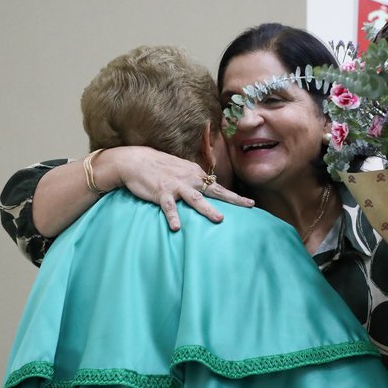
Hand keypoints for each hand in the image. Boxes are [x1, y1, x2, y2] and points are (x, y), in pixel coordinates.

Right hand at [108, 147, 253, 230]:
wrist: (136, 160)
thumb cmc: (160, 166)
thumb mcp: (182, 169)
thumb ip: (196, 179)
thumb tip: (212, 185)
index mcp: (196, 174)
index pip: (218, 187)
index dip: (235, 196)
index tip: (251, 203)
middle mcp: (190, 178)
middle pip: (214, 191)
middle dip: (233, 199)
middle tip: (248, 206)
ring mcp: (176, 186)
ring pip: (195, 199)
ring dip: (207, 209)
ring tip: (219, 219)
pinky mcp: (161, 192)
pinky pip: (169, 207)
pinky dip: (173, 217)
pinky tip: (177, 227)